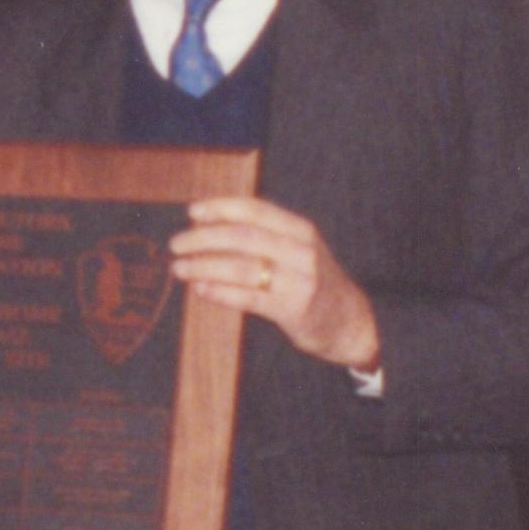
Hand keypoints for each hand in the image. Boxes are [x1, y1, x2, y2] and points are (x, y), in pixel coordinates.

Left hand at [174, 194, 380, 372]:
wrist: (351, 321)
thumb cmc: (313, 282)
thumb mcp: (298, 250)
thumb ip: (263, 236)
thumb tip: (208, 225)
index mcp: (300, 229)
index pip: (255, 209)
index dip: (220, 208)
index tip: (192, 211)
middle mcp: (301, 250)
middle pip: (243, 237)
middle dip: (203, 238)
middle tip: (177, 244)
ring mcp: (299, 280)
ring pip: (241, 267)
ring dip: (204, 266)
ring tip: (180, 269)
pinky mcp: (293, 309)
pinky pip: (248, 298)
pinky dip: (219, 292)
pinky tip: (199, 289)